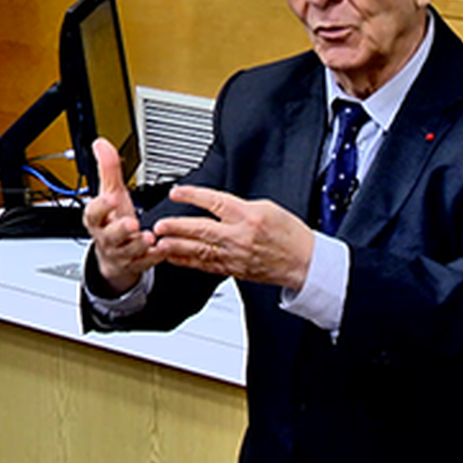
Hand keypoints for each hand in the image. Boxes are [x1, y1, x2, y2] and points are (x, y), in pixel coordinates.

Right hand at [83, 138, 160, 293]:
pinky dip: (154, 257)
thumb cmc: (113, 221)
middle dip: (120, 229)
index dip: (100, 207)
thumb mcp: (111, 194)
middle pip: (110, 235)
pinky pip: (145, 263)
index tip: (109, 198)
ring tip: (149, 238)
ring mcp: (121, 252)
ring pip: (128, 251)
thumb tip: (100, 143)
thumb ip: (108, 170)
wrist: (115, 256)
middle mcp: (108, 237)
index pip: (93, 214)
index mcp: (98, 220)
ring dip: (138, 245)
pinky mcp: (136, 264)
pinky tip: (163, 249)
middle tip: (132, 223)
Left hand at [152, 185, 314, 289]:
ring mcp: (235, 255)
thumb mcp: (268, 208)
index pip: (215, 203)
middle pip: (202, 230)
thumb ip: (239, 207)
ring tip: (159, 243)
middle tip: (159, 225)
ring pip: (199, 251)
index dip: (193, 196)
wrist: (303, 261)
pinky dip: (187, 262)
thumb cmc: (290, 234)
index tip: (177, 192)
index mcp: (249, 216)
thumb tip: (218, 206)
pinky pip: (205, 265)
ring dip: (176, 246)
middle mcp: (239, 236)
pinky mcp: (233, 270)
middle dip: (177, 227)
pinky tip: (174, 257)